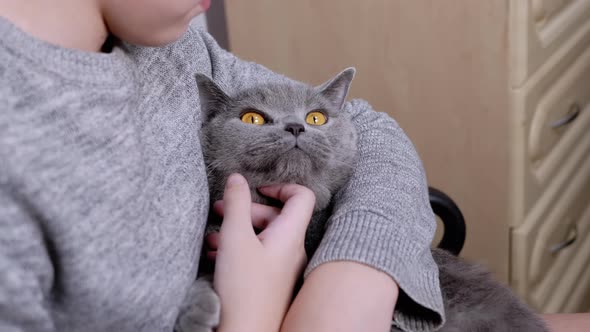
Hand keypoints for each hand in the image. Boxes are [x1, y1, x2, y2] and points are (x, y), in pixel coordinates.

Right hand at [212, 174, 314, 331]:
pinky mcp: (271, 282)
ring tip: (212, 237)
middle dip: (245, 209)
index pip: (302, 196)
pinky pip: (258, 255)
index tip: (255, 189)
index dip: (279, 186)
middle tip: (219, 210)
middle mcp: (292, 250)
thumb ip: (237, 203)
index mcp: (290, 235)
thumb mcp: (235, 238)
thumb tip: (237, 178)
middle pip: (276, 215)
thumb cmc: (243, 289)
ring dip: (238, 230)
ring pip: (263, 237)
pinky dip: (239, 249)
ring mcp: (283, 268)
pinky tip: (216, 256)